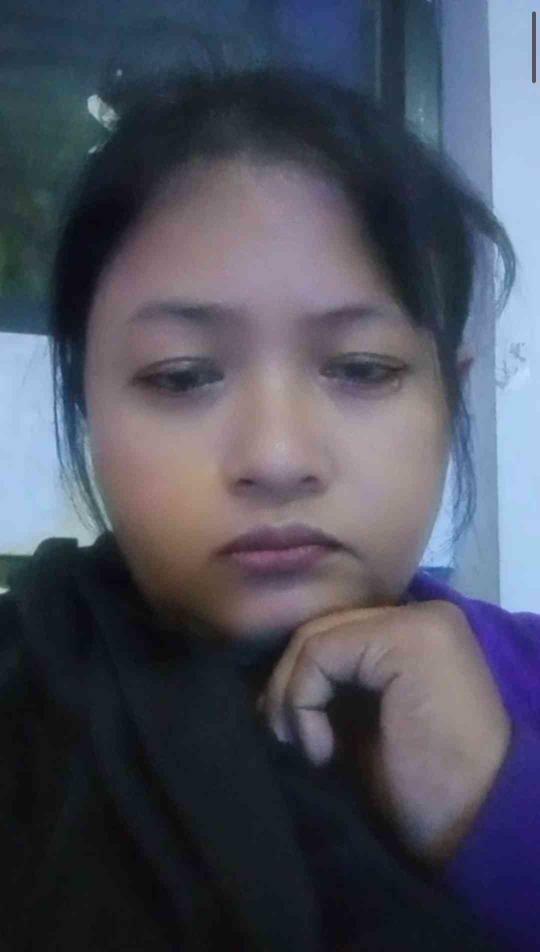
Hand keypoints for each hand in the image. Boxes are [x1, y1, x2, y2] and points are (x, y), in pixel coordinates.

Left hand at [258, 600, 510, 863]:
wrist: (477, 825)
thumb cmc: (422, 789)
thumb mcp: (364, 723)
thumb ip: (333, 686)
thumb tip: (263, 684)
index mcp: (415, 631)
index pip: (333, 633)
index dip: (298, 679)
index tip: (288, 732)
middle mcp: (420, 613)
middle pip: (319, 630)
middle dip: (288, 686)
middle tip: (285, 740)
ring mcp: (417, 621)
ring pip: (314, 637)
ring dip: (292, 698)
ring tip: (309, 751)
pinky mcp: (406, 638)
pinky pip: (319, 653)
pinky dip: (303, 703)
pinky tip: (323, 751)